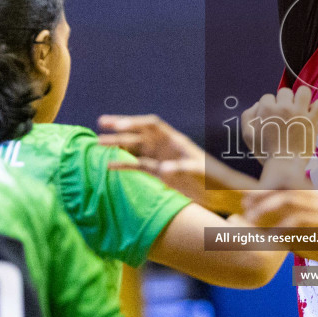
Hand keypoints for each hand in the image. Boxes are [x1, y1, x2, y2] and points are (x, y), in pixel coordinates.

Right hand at [99, 113, 226, 204]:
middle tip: (100, 125)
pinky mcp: (158, 174)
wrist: (219, 193)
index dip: (135, 123)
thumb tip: (163, 169)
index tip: (119, 126)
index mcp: (175, 140)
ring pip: (135, 149)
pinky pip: (137, 166)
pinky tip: (109, 166)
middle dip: (120, 129)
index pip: (152, 125)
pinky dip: (124, 165)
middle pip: (139, 134)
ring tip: (98, 144)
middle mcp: (165, 146)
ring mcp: (160, 159)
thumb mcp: (199, 172)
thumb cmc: (213, 178)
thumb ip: (181, 168)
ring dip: (118, 146)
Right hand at [242, 86, 317, 163]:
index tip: (273, 117)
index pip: (268, 97)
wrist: (283, 165)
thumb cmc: (265, 152)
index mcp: (266, 109)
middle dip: (285, 101)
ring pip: (304, 91)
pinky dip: (317, 107)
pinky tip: (312, 114)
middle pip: (285, 91)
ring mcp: (299, 112)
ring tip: (301, 107)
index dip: (270, 106)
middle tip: (287, 114)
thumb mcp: (248, 135)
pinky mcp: (312, 120)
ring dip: (302, 97)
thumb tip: (257, 104)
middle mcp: (283, 107)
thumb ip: (248, 116)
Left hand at [243, 187, 317, 232]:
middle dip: (262, 198)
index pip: (291, 189)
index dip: (269, 192)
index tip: (251, 196)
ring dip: (266, 210)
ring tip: (248, 218)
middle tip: (243, 204)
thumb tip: (300, 239)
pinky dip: (282, 229)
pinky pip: (300, 225)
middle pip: (285, 193)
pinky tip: (268, 236)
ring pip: (289, 205)